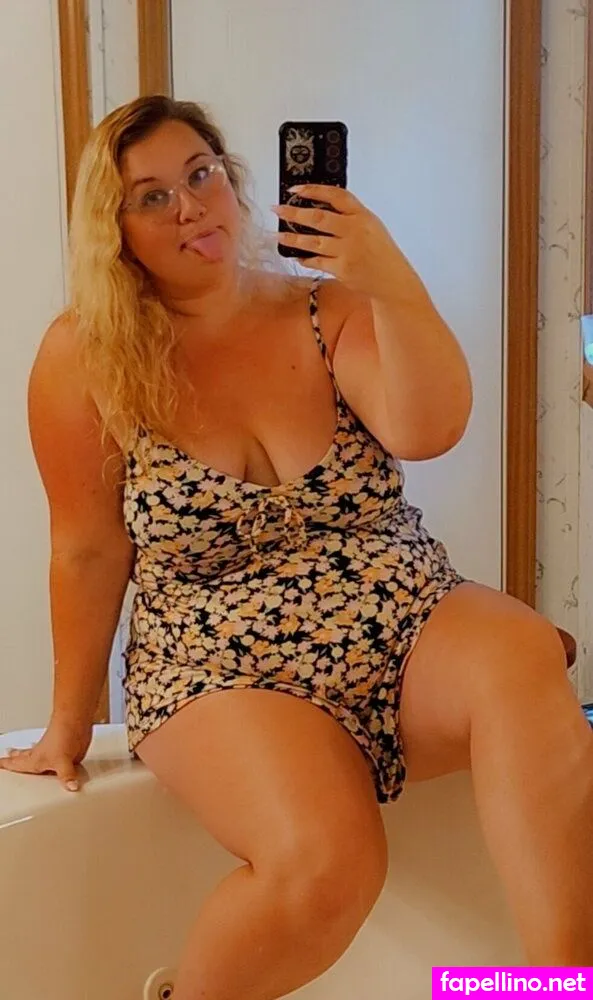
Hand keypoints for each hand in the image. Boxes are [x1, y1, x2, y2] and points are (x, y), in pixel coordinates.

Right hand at [0, 717, 92, 790]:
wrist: (76, 721)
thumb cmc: (63, 736)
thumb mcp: (62, 761)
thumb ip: (66, 776)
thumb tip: (71, 787)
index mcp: (35, 760)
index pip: (16, 764)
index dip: (6, 765)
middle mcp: (42, 756)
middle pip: (23, 757)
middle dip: (14, 758)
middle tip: (6, 757)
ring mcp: (53, 753)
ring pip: (37, 756)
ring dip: (28, 755)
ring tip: (20, 754)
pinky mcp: (63, 752)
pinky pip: (54, 760)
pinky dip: (52, 761)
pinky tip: (55, 760)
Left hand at [273, 184, 421, 300]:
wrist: (392, 280)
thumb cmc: (381, 252)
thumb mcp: (371, 225)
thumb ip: (350, 215)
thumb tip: (319, 205)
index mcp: (362, 216)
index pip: (336, 195)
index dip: (313, 190)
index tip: (295, 189)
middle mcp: (355, 231)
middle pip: (318, 218)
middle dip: (294, 213)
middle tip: (278, 210)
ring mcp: (348, 251)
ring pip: (313, 241)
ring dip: (293, 238)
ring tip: (279, 235)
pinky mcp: (342, 269)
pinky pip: (317, 261)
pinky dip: (305, 258)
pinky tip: (297, 255)